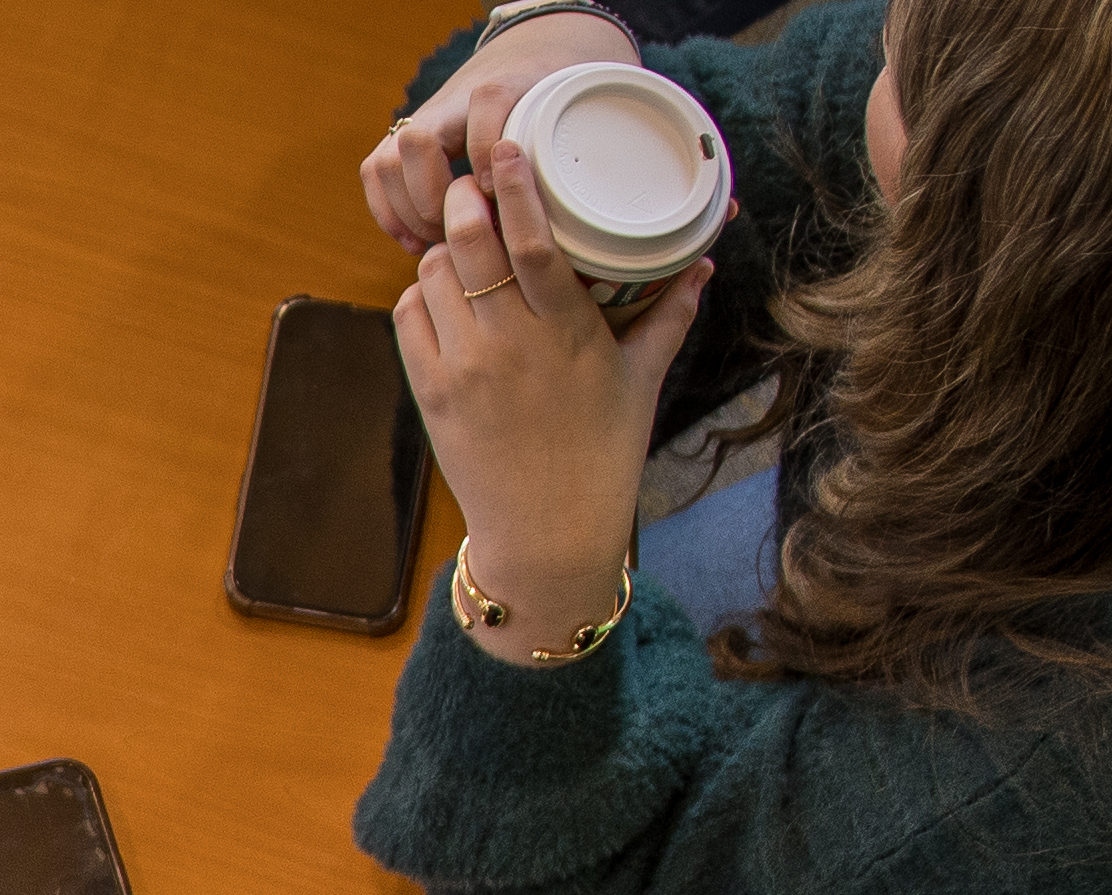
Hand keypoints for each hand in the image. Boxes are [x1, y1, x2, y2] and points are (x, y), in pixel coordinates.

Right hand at [363, 9, 637, 248]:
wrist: (530, 64)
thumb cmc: (558, 114)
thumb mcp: (574, 129)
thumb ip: (573, 168)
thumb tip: (590, 234)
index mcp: (507, 86)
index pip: (487, 105)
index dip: (487, 152)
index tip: (497, 196)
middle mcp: (456, 100)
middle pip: (419, 139)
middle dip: (434, 196)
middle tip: (463, 234)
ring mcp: (424, 120)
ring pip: (389, 158)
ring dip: (408, 210)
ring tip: (438, 245)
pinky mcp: (403, 140)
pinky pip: (374, 173)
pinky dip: (388, 212)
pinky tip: (416, 243)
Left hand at [397, 140, 705, 649]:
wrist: (547, 529)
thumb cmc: (604, 451)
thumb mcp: (644, 377)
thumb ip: (672, 312)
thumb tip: (704, 259)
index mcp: (567, 331)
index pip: (533, 242)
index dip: (515, 188)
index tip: (506, 147)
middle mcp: (508, 344)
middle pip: (469, 246)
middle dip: (465, 204)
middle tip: (472, 186)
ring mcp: (463, 369)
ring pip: (432, 276)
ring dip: (443, 251)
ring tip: (463, 248)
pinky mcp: (430, 394)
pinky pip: (407, 319)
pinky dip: (419, 296)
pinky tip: (441, 295)